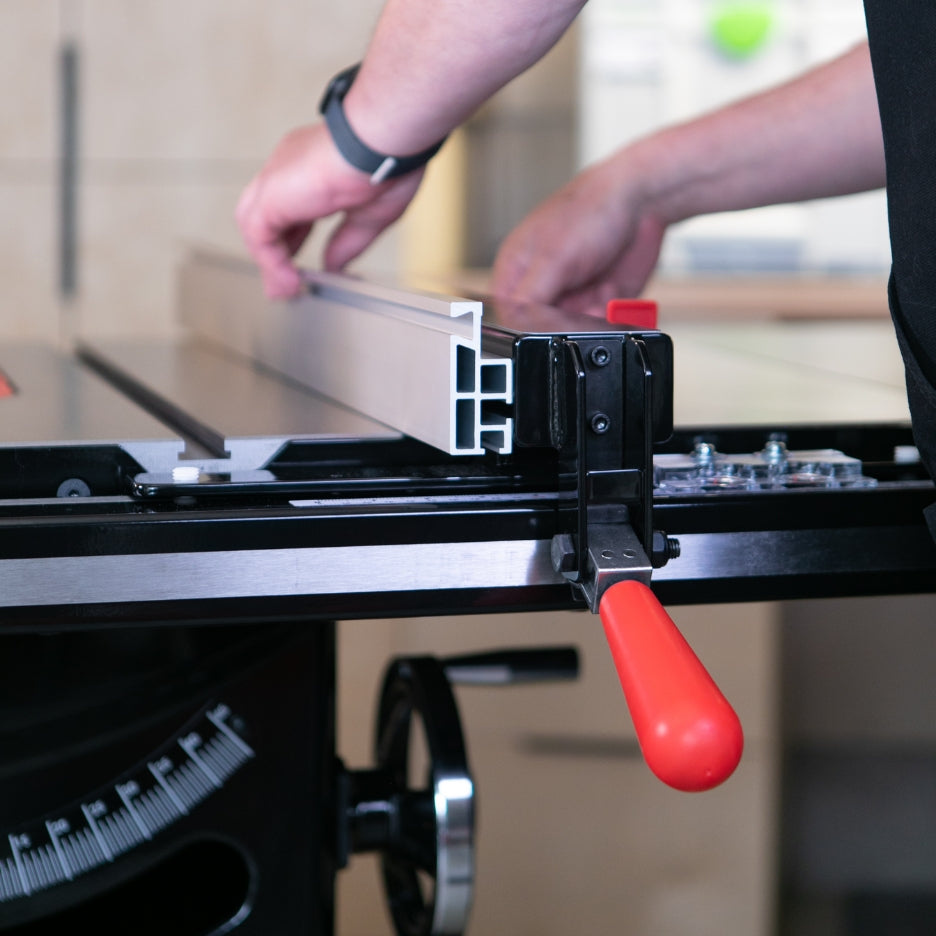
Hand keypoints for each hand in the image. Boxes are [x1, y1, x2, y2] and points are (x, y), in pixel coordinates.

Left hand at [236, 123, 424, 297]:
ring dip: (269, 260)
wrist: (383, 141)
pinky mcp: (271, 195)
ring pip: (255, 223)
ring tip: (285, 288)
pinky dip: (271, 263)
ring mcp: (277, 177)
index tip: (300, 259)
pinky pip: (259, 236)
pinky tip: (288, 282)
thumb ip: (347, 241)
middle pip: (266, 213)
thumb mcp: (369, 214)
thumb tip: (334, 264)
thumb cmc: (389, 161)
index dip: (294, 235)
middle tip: (284, 280)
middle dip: (276, 249)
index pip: (291, 203)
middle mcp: (290, 166)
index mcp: (313, 164)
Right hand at [490, 154, 665, 316]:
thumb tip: (515, 323)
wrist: (641, 202)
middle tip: (579, 308)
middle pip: (541, 325)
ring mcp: (571, 293)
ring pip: (571, 328)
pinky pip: (597, 324)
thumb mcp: (552, 257)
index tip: (546, 323)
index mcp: (517, 268)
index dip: (525, 323)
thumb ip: (530, 296)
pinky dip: (606, 315)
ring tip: (599, 293)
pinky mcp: (597, 301)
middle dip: (563, 321)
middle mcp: (543, 284)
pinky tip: (610, 293)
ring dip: (587, 319)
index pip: (508, 312)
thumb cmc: (591, 210)